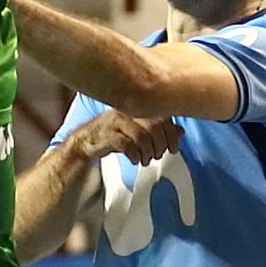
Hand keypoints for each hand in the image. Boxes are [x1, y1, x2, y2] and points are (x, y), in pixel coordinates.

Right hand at [67, 110, 181, 167]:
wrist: (85, 142)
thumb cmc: (113, 135)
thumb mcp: (139, 131)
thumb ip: (159, 129)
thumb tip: (180, 131)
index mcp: (137, 107)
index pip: (162, 116)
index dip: (171, 134)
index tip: (173, 149)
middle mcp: (127, 111)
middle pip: (154, 126)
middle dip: (160, 145)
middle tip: (158, 155)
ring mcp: (116, 122)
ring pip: (142, 136)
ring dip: (148, 152)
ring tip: (146, 160)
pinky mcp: (107, 135)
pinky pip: (127, 144)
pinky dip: (134, 155)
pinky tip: (135, 160)